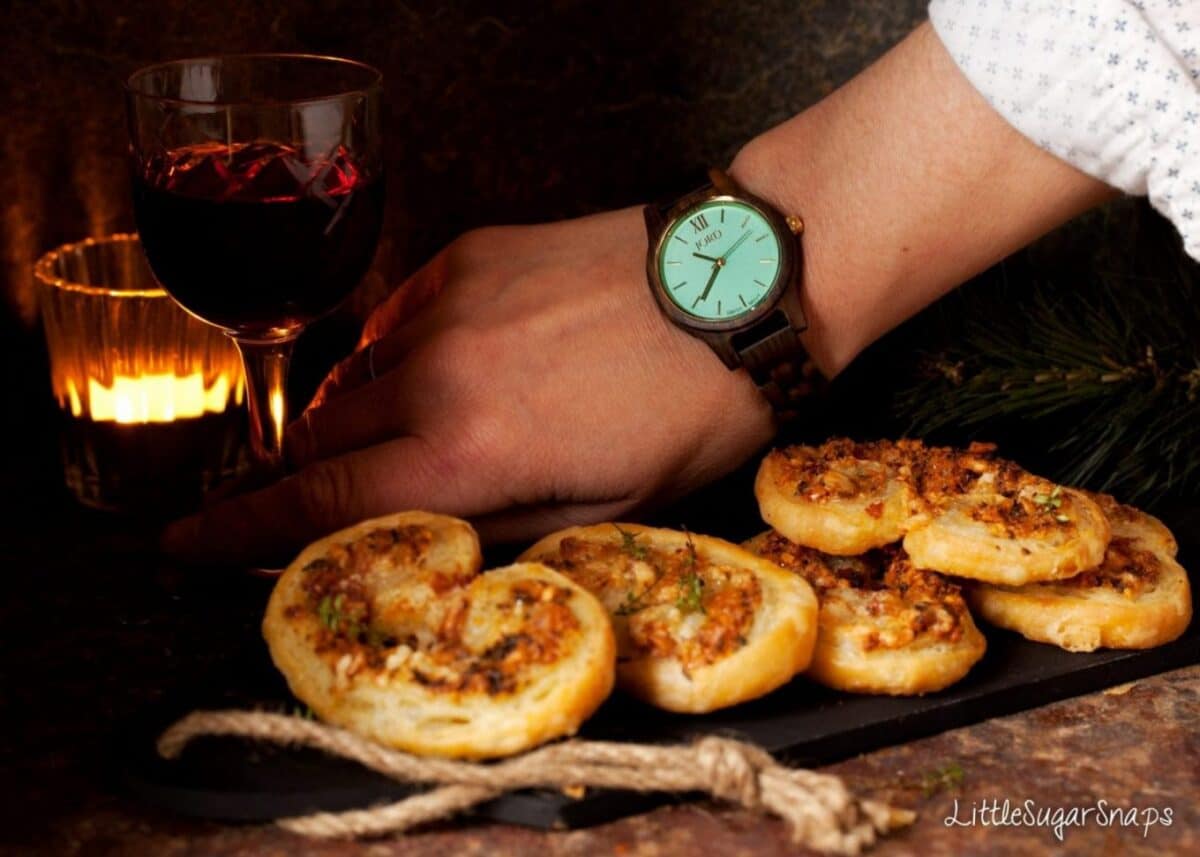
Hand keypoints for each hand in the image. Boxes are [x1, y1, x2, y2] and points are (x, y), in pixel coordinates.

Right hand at [163, 207, 774, 565]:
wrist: (741, 285)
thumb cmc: (693, 411)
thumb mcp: (604, 511)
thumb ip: (493, 526)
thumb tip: (417, 537)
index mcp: (468, 452)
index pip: (320, 503)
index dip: (238, 531)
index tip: (180, 545)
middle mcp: (437, 374)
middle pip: (321, 439)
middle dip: (302, 478)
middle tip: (310, 499)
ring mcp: (448, 304)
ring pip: (354, 376)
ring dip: (353, 418)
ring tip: (397, 439)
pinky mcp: (470, 254)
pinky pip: (397, 318)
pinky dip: (399, 355)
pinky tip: (441, 369)